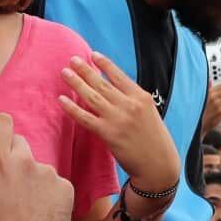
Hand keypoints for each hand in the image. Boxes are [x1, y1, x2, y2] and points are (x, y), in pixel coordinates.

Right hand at [0, 113, 73, 220]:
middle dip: (11, 154)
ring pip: (34, 163)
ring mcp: (46, 171)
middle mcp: (23, 159)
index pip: (2, 120)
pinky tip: (38, 211)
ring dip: (28, 174)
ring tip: (22, 203)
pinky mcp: (64, 185)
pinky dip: (45, 191)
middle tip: (5, 180)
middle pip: (18, 141)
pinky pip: (51, 180)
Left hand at [58, 51, 179, 192]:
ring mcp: (118, 119)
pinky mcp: (108, 134)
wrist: (158, 165)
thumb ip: (133, 101)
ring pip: (92, 96)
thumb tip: (113, 89)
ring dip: (76, 83)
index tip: (93, 55)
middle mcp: (129, 105)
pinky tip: (62, 99)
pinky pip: (85, 118)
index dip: (105, 64)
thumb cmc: (154, 140)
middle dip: (86, 70)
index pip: (119, 76)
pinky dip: (72, 108)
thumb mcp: (150, 113)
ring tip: (65, 73)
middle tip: (72, 59)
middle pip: (102, 83)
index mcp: (141, 98)